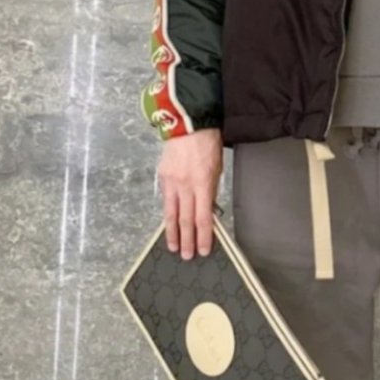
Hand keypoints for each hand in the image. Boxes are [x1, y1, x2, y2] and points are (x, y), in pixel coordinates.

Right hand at [158, 127, 223, 258]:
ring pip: (171, 214)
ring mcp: (171, 181)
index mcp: (202, 183)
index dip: (204, 236)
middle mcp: (185, 185)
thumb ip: (211, 191)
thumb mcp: (216, 169)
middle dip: (187, 240)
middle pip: (186, 220)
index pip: (203, 218)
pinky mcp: (162, 177)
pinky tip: (168, 225)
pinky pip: (165, 201)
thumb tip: (208, 211)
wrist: (188, 123)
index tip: (204, 249)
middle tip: (187, 256)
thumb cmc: (207, 144)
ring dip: (173, 233)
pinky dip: (167, 215)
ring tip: (173, 247)